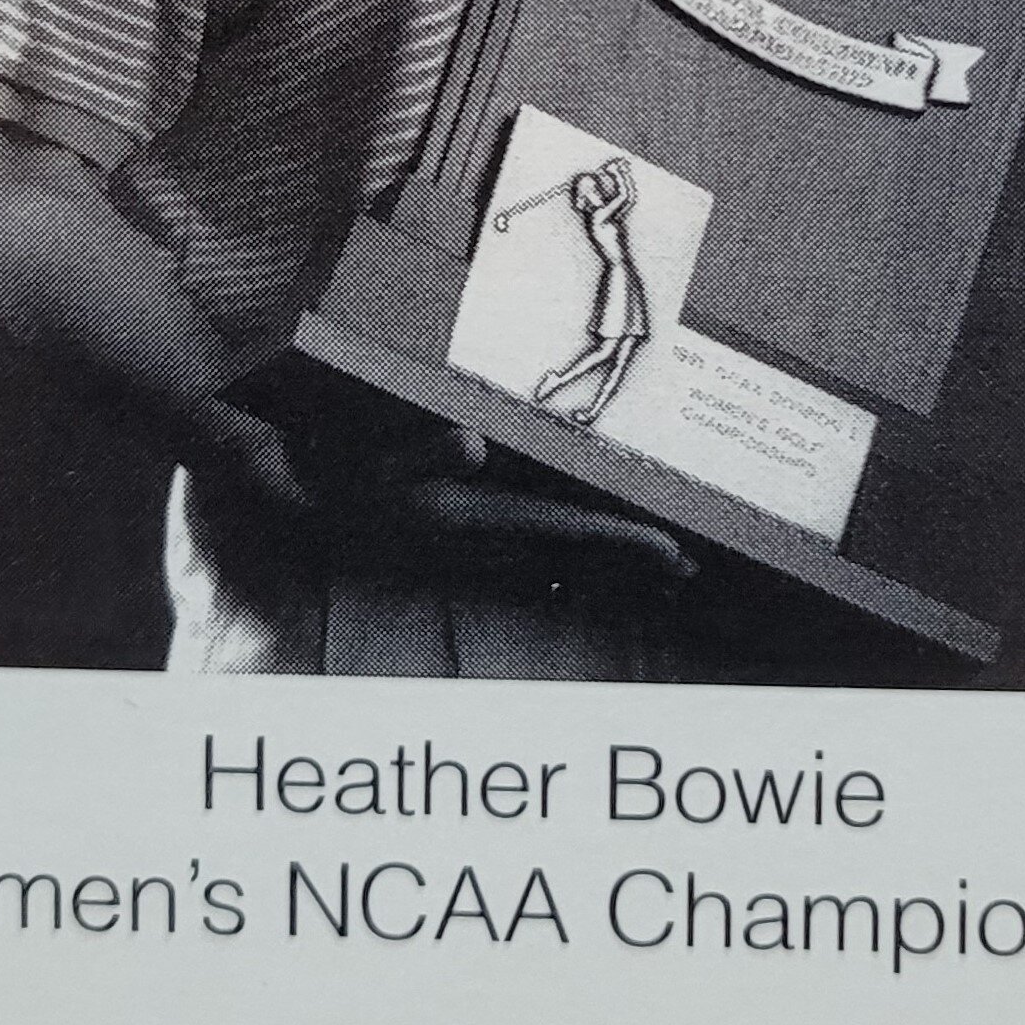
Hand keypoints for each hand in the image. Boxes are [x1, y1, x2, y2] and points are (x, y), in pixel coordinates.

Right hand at [395, 428, 697, 581]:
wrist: (332, 517)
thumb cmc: (365, 481)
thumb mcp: (390, 459)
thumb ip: (432, 452)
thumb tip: (472, 446)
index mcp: (486, 522)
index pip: (570, 532)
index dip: (623, 540)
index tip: (669, 547)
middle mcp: (498, 548)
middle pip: (585, 560)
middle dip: (637, 565)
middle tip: (693, 569)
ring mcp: (494, 557)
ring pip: (572, 570)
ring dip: (619, 573)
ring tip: (668, 577)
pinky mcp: (487, 557)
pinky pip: (551, 571)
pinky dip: (588, 573)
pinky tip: (610, 575)